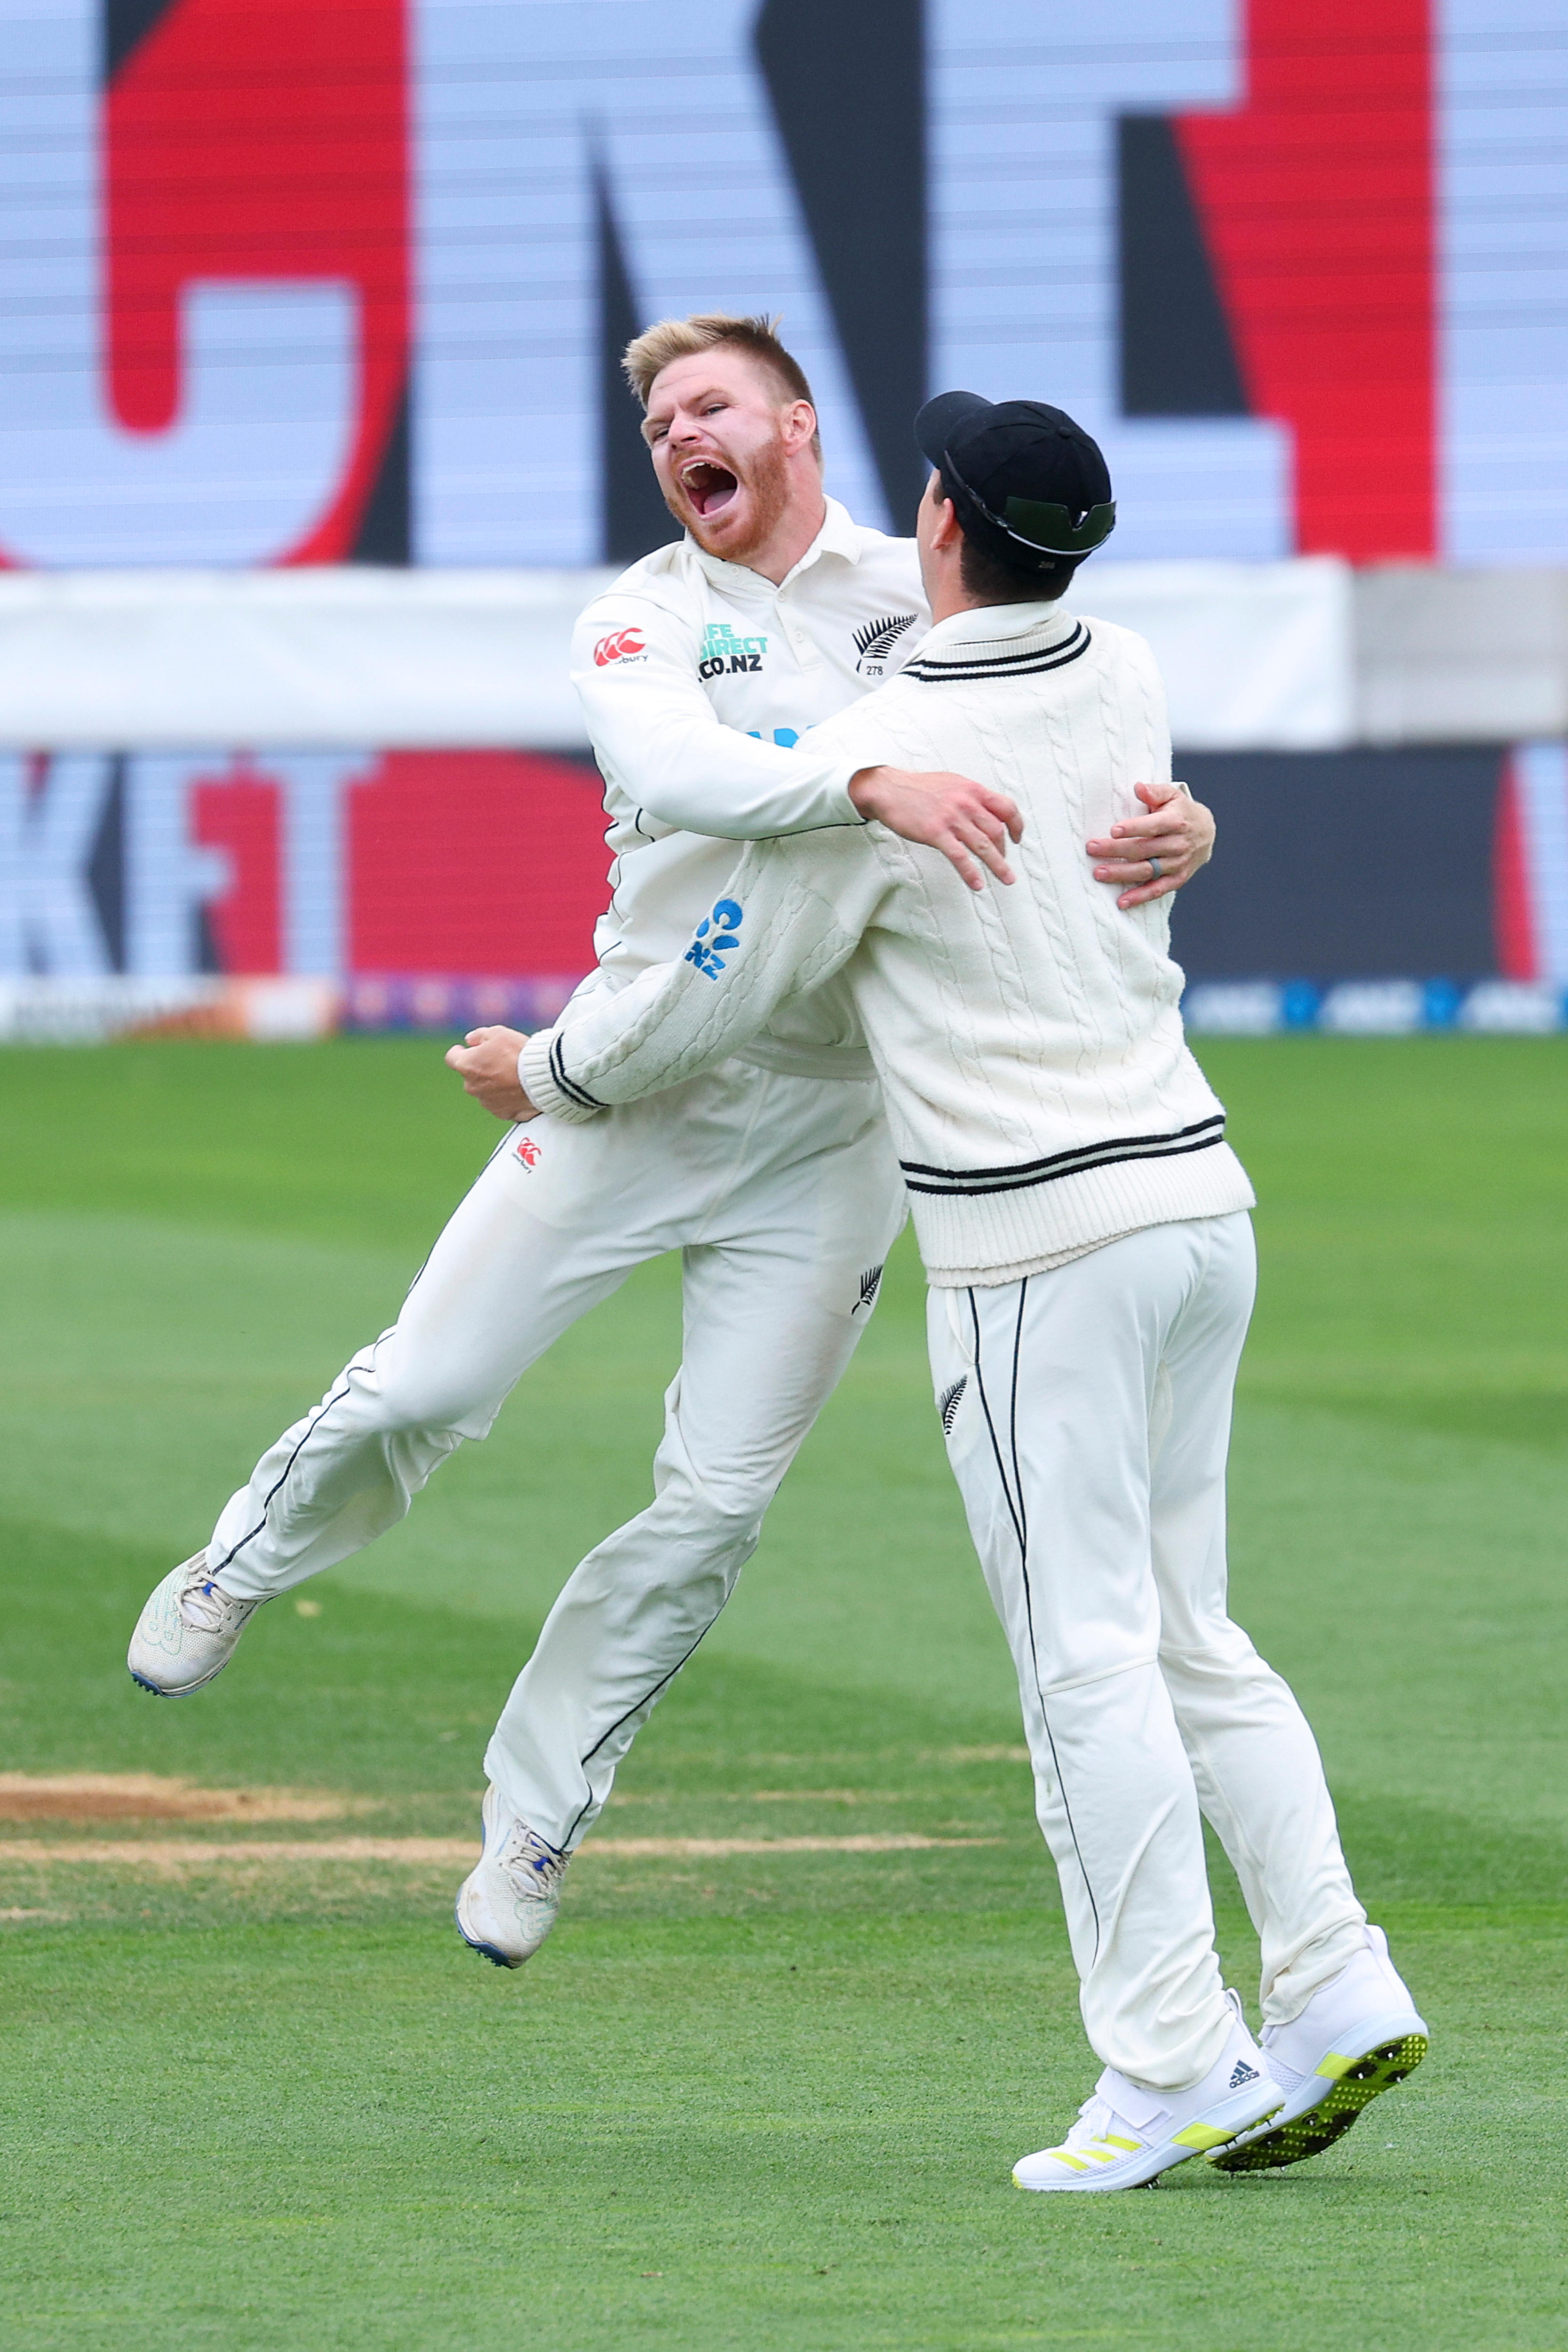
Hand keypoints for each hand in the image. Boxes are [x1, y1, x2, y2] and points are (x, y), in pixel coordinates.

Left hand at [444, 1025, 536, 1121]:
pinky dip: (507, 1097)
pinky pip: (501, 1104)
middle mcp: (472, 1087)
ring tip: (514, 1075)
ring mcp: (487, 1102)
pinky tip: (520, 1089)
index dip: (459, 1052)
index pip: (452, 1057)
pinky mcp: (502, 1113)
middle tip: (500, 1060)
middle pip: (471, 1075)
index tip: (467, 1049)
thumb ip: (478, 1035)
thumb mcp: (497, 1033)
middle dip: (481, 1069)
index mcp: (466, 1065)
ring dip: (494, 1084)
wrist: (542, 1077)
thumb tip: (470, 1041)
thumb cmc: (518, 1052)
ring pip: (485, 1090)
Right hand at [849, 764, 1022, 890]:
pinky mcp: (936, 832)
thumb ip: (971, 797)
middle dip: (1003, 851)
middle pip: (996, 830)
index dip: (1016, 825)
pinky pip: (959, 856)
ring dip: (998, 865)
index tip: (1017, 837)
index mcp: (973, 790)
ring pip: (983, 845)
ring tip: (1006, 879)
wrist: (890, 789)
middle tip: (1003, 863)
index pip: (1006, 807)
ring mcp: (952, 818)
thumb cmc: (918, 788)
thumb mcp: (952, 784)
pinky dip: (970, 872)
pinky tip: (977, 883)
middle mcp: (966, 802)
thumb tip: (986, 811)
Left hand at [1086, 781, 1215, 908]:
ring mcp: (1178, 864)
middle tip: (1092, 849)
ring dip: (1122, 874)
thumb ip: (1154, 791)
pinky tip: (1122, 902)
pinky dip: (1140, 897)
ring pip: (1147, 870)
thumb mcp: (1172, 795)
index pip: (1153, 826)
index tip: (1113, 830)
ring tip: (1099, 873)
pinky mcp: (1177, 879)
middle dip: (1116, 850)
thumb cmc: (1181, 811)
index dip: (1134, 828)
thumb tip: (1138, 787)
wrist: (1207, 832)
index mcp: (1176, 822)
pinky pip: (1158, 890)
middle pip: (1144, 849)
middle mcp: (1178, 844)